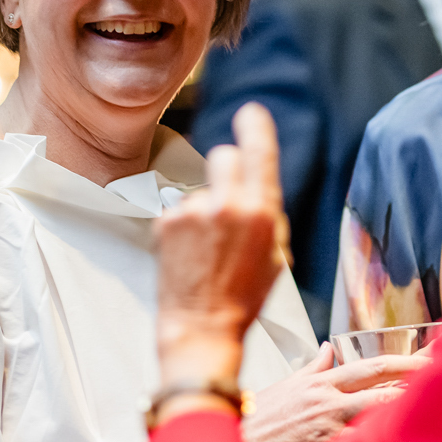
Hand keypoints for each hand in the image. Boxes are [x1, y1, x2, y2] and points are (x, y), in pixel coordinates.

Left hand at [156, 103, 289, 389]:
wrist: (200, 328)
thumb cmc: (242, 298)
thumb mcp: (275, 256)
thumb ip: (268, 214)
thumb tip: (258, 186)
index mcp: (261, 212)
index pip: (259, 151)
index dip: (256, 127)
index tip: (251, 113)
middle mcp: (226, 205)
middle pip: (224, 156)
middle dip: (228, 168)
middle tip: (229, 197)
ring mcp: (192, 212)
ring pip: (201, 189)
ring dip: (205, 207)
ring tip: (208, 249)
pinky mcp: (166, 222)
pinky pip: (181, 209)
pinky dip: (185, 226)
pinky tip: (190, 254)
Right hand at [243, 342, 428, 441]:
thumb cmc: (257, 421)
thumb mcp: (285, 386)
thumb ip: (313, 368)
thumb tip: (331, 348)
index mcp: (321, 383)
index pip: (374, 366)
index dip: (409, 360)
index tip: (437, 354)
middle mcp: (328, 402)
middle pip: (385, 391)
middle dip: (421, 387)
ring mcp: (325, 430)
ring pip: (376, 422)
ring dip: (408, 422)